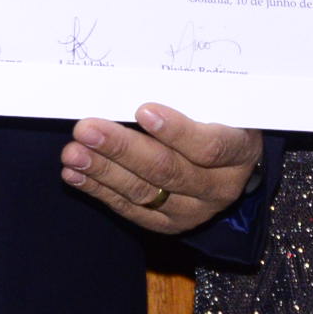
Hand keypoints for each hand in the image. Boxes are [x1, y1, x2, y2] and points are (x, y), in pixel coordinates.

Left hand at [61, 104, 262, 234]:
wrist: (233, 166)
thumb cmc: (221, 122)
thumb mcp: (220, 107)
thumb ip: (188, 102)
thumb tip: (132, 89)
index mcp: (239, 153)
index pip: (209, 146)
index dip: (176, 130)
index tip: (141, 110)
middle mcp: (219, 187)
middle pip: (168, 170)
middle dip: (122, 149)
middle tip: (86, 130)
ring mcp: (193, 211)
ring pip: (144, 192)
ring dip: (103, 171)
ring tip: (73, 153)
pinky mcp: (167, 224)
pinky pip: (130, 209)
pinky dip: (99, 190)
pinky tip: (75, 175)